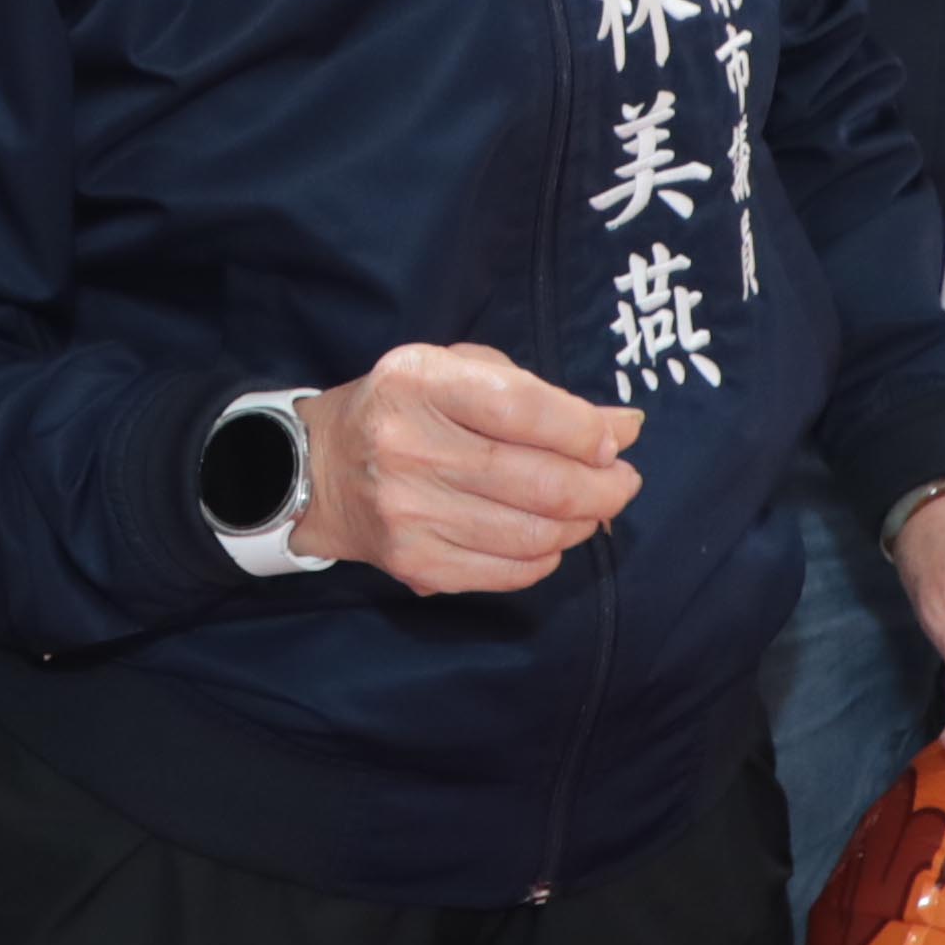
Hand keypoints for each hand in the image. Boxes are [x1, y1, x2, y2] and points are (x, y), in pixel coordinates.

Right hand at [292, 342, 642, 595]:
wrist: (321, 467)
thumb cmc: (408, 408)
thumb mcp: (460, 372)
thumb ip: (539, 395)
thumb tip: (621, 429)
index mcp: (420, 383)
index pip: (522, 410)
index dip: (584, 431)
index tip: (616, 439)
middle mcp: (409, 448)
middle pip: (539, 482)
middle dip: (603, 487)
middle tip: (623, 482)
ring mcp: (410, 512)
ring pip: (532, 534)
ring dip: (581, 524)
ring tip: (592, 509)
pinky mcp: (415, 563)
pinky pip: (508, 572)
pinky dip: (546, 557)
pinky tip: (551, 537)